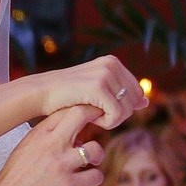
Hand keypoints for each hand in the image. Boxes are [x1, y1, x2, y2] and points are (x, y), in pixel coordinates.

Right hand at [0, 105, 103, 185]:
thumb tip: (63, 132)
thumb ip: (43, 139)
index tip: (87, 119)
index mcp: (38, 135)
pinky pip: (96, 176)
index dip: (81, 110)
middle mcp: (51, 144)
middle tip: (100, 129)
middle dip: (96, 118)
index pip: (65, 109)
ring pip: (95, 149)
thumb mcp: (23, 151)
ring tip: (89, 164)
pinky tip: (84, 183)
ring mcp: (61, 164)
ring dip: (96, 157)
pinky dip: (94, 179)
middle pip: (82, 114)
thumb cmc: (11, 182)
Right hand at [26, 55, 145, 129]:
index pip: (137, 92)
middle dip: (119, 114)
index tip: (102, 110)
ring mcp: (105, 73)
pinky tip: (91, 117)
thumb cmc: (66, 96)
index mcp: (112, 62)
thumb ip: (120, 94)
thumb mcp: (97, 92)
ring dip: (112, 120)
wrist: (40, 93)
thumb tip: (146, 102)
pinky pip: (116, 115)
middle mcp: (111, 64)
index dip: (122, 108)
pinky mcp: (98, 86)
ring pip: (127, 109)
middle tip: (97, 115)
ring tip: (92, 114)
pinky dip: (106, 123)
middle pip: (135, 101)